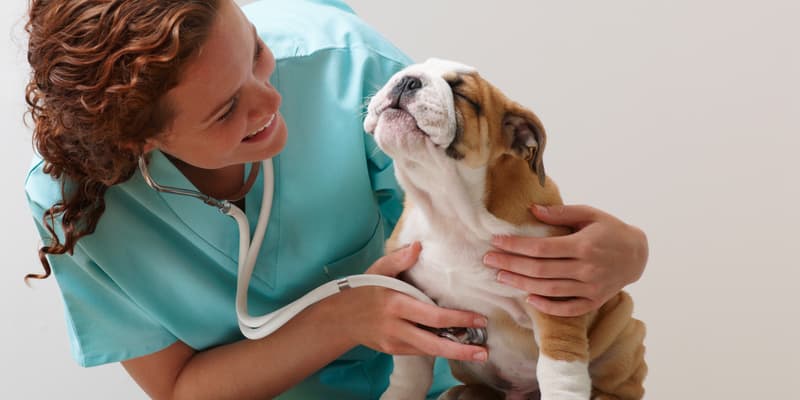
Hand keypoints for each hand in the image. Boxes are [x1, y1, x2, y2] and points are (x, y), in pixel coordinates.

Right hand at [335, 242, 488, 361]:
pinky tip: (454, 347)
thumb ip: (399, 259)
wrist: (340, 318)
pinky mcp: (393, 350)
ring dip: (453, 354)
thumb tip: (419, 246)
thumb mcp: (378, 270)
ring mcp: (394, 341)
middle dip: (461, 350)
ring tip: (477, 353)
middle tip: (483, 352)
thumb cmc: (364, 289)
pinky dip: (437, 349)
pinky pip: (419, 351)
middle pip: (433, 343)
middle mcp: (396, 326)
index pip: (433, 316)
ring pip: (428, 351)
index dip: (458, 320)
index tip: (479, 319)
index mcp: (396, 304)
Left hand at [484, 204, 647, 316]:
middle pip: (540, 270)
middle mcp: (586, 268)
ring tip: (501, 277)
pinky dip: (547, 306)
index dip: (516, 246)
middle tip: (488, 261)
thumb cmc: (610, 230)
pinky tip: (528, 299)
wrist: (638, 254)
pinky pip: (567, 308)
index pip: (541, 248)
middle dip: (510, 265)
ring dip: (522, 284)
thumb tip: (532, 209)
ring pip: (549, 290)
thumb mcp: (589, 214)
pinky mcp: (594, 301)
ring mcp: (590, 288)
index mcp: (583, 245)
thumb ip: (561, 213)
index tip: (496, 242)